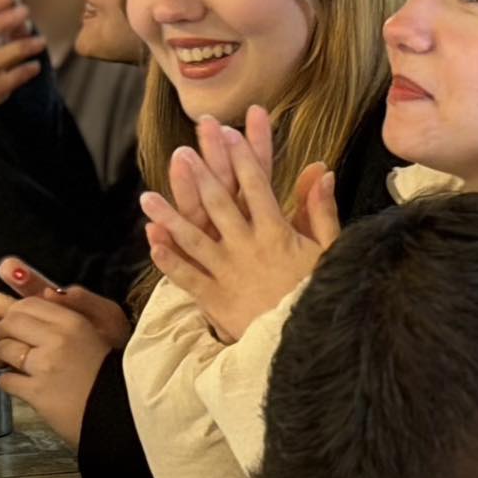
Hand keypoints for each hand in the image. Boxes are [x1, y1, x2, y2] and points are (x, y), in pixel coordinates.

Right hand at [0, 0, 43, 106]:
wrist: (8, 101)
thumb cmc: (10, 63)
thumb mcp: (12, 37)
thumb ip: (11, 15)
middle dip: (3, 21)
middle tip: (26, 11)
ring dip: (19, 47)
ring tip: (42, 41)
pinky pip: (2, 84)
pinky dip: (20, 73)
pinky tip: (36, 67)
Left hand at [0, 292, 107, 446]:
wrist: (122, 407)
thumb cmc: (117, 363)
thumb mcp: (109, 321)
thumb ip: (81, 302)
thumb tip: (47, 293)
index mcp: (73, 321)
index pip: (27, 304)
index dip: (15, 310)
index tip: (14, 318)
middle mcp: (56, 340)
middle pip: (9, 323)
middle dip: (3, 329)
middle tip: (8, 338)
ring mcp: (44, 368)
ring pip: (3, 350)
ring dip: (4, 354)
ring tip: (14, 361)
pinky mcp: (36, 393)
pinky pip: (6, 380)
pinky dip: (9, 380)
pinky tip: (21, 381)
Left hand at [141, 121, 339, 341]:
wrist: (309, 345)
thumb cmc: (320, 295)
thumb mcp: (330, 250)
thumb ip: (322, 210)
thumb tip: (322, 171)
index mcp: (276, 233)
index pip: (257, 185)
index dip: (242, 156)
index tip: (230, 132)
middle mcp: (248, 247)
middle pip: (219, 204)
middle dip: (201, 174)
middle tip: (183, 151)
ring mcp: (228, 272)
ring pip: (194, 239)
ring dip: (169, 215)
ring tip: (146, 196)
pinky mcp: (216, 299)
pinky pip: (187, 276)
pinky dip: (169, 259)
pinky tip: (152, 241)